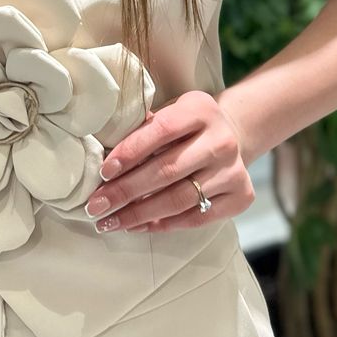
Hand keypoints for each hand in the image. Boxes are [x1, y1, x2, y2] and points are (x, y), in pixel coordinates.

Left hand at [83, 90, 254, 233]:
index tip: (103, 173)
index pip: (161, 130)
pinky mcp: (240, 197)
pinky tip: (138, 226)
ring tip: (111, 221)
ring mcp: (233, 170)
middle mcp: (221, 140)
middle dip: (125, 191)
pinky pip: (196, 218)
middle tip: (96, 206)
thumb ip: (144, 128)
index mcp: (200, 110)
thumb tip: (105, 158)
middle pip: (167, 170)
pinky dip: (163, 224)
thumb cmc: (188, 126)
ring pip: (179, 199)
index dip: (130, 152)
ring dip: (139, 214)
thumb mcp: (170, 112)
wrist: (234, 136)